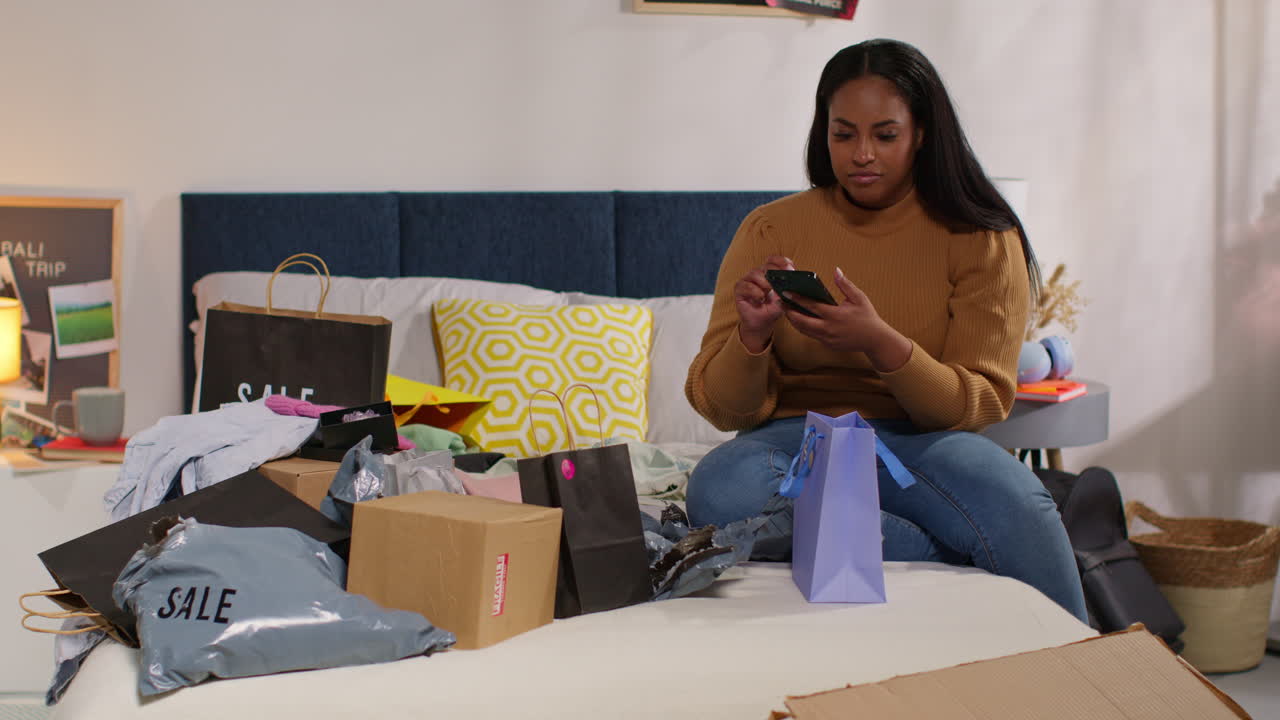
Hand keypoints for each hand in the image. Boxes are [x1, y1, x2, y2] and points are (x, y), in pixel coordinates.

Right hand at [734, 255, 794, 352]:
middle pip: (766, 266)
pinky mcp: (739, 288)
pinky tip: (760, 298)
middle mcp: (759, 274)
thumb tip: (790, 286)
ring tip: (769, 291)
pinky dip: (754, 291)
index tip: (789, 268)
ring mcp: (748, 280)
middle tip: (781, 280)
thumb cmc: (772, 309)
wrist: (761, 323)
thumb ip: (786, 291)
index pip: (775, 261)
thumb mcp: (783, 300)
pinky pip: (746, 285)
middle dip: (775, 272)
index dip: (781, 262)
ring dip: (764, 282)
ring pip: (755, 273)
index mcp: (770, 274)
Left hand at [782, 267, 911, 370]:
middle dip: (789, 312)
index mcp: (835, 315)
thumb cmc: (867, 317)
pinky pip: (812, 335)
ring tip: (787, 311)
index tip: (786, 292)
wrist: (875, 340)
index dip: (797, 299)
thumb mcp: (859, 298)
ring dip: (795, 321)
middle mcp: (828, 328)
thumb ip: (845, 284)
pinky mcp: (828, 344)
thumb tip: (836, 270)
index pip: (811, 306)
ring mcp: (827, 339)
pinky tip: (800, 320)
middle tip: (781, 303)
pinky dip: (804, 327)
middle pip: (802, 321)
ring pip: (804, 330)